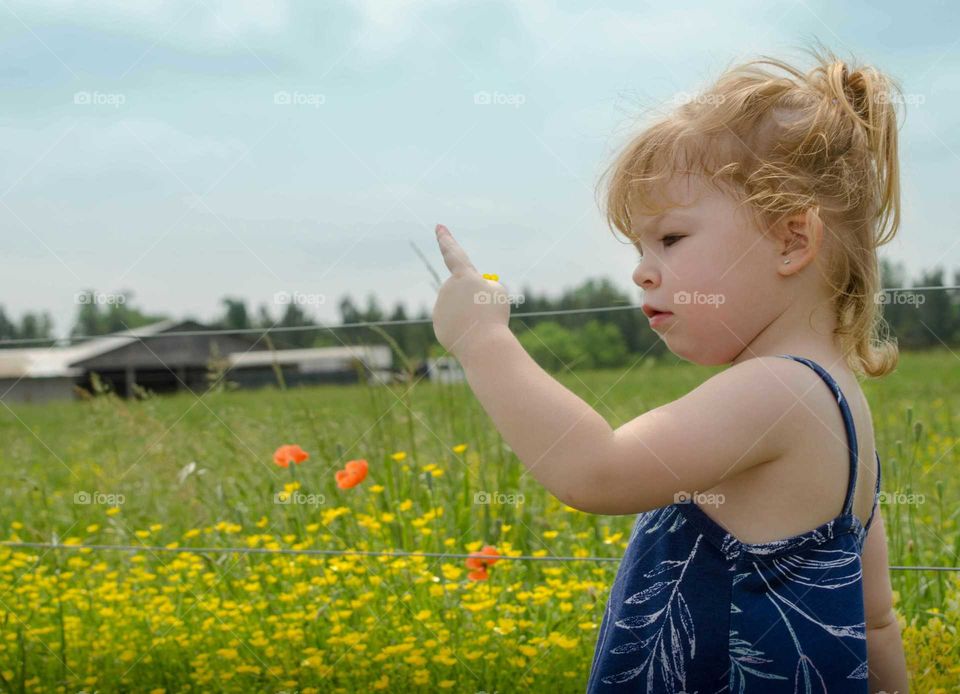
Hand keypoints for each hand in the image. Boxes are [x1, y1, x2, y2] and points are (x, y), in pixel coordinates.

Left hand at [431, 223, 510, 361]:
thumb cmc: (494, 316)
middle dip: (474, 300)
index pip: (453, 253)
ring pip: (458, 309)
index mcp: (463, 276)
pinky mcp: (438, 325)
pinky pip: (453, 324)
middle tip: (486, 312)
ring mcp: (440, 307)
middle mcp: (448, 288)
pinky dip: (463, 329)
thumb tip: (467, 297)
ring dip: (470, 315)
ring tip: (479, 324)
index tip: (438, 226)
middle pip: (463, 291)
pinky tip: (470, 335)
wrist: (483, 345)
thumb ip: (483, 288)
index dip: (446, 239)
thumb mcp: (499, 294)